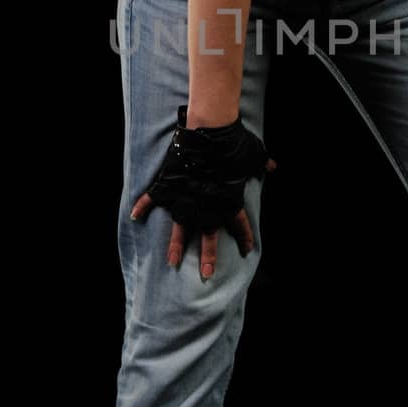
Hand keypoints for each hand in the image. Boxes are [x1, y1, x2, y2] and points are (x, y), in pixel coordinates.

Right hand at [130, 104, 276, 279]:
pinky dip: (142, 206)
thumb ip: (262, 164)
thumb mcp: (254, 155)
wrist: (212, 132)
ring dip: (177, 246)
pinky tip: (134, 216)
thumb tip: (273, 167)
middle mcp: (207, 205)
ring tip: (174, 262)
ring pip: (181, 229)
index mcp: (229, 200)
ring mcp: (185, 198)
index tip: (246, 251)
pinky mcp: (169, 186)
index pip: (239, 225)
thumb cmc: (235, 143)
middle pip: (209, 236)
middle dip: (208, 256)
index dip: (244, 238)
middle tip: (207, 274)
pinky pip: (152, 199)